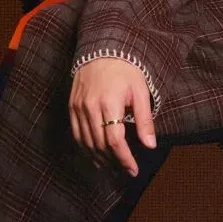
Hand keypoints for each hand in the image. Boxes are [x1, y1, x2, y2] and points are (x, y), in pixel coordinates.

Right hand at [69, 58, 156, 177]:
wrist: (103, 50)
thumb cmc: (126, 70)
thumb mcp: (141, 92)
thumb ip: (144, 120)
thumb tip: (150, 145)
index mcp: (109, 102)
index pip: (115, 140)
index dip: (124, 159)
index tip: (133, 170)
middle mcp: (90, 107)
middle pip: (100, 144)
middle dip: (114, 162)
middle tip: (125, 171)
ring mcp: (78, 107)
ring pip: (86, 142)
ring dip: (99, 159)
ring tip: (113, 168)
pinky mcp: (72, 106)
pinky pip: (76, 134)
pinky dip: (85, 148)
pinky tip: (96, 156)